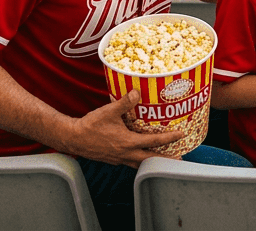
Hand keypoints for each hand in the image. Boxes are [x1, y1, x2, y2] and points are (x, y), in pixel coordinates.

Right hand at [62, 89, 183, 167]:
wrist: (73, 138)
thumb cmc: (90, 126)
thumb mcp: (109, 111)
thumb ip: (124, 102)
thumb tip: (137, 92)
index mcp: (127, 143)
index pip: (154, 142)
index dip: (169, 138)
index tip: (181, 135)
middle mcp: (125, 154)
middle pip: (151, 160)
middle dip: (166, 160)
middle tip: (180, 159)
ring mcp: (119, 158)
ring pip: (141, 163)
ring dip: (153, 162)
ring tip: (164, 160)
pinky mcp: (114, 159)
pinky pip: (131, 162)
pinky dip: (140, 160)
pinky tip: (142, 155)